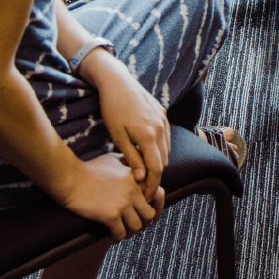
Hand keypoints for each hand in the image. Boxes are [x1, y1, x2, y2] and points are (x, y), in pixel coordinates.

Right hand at [58, 151, 163, 240]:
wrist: (71, 178)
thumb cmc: (89, 169)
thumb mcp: (113, 159)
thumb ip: (127, 164)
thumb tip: (135, 167)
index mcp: (136, 178)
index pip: (158, 195)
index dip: (155, 208)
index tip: (149, 216)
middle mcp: (133, 190)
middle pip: (149, 215)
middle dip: (142, 223)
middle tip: (132, 226)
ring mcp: (123, 203)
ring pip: (137, 227)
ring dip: (129, 233)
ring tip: (121, 232)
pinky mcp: (111, 215)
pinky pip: (121, 234)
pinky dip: (116, 238)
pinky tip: (109, 235)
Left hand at [83, 51, 170, 199]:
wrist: (117, 82)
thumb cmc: (112, 109)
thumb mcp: (118, 137)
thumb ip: (132, 158)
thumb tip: (141, 178)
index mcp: (148, 135)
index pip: (157, 169)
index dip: (152, 185)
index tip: (146, 196)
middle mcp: (160, 128)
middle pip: (163, 161)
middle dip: (154, 175)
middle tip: (140, 183)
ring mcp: (164, 119)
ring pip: (166, 149)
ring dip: (156, 161)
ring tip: (140, 166)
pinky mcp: (163, 113)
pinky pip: (165, 137)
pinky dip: (158, 147)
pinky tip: (144, 148)